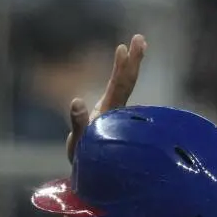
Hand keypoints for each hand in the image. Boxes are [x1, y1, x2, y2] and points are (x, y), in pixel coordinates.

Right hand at [66, 34, 146, 163]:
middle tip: (139, 38)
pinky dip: (120, 77)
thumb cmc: (86, 162)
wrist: (92, 178)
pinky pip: (117, 93)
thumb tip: (77, 100)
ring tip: (131, 47)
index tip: (124, 48)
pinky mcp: (109, 117)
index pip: (121, 86)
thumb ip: (78, 123)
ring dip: (128, 66)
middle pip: (127, 82)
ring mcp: (113, 113)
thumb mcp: (78, 144)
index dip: (123, 67)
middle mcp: (115, 111)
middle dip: (133, 60)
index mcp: (110, 114)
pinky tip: (122, 69)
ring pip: (124, 86)